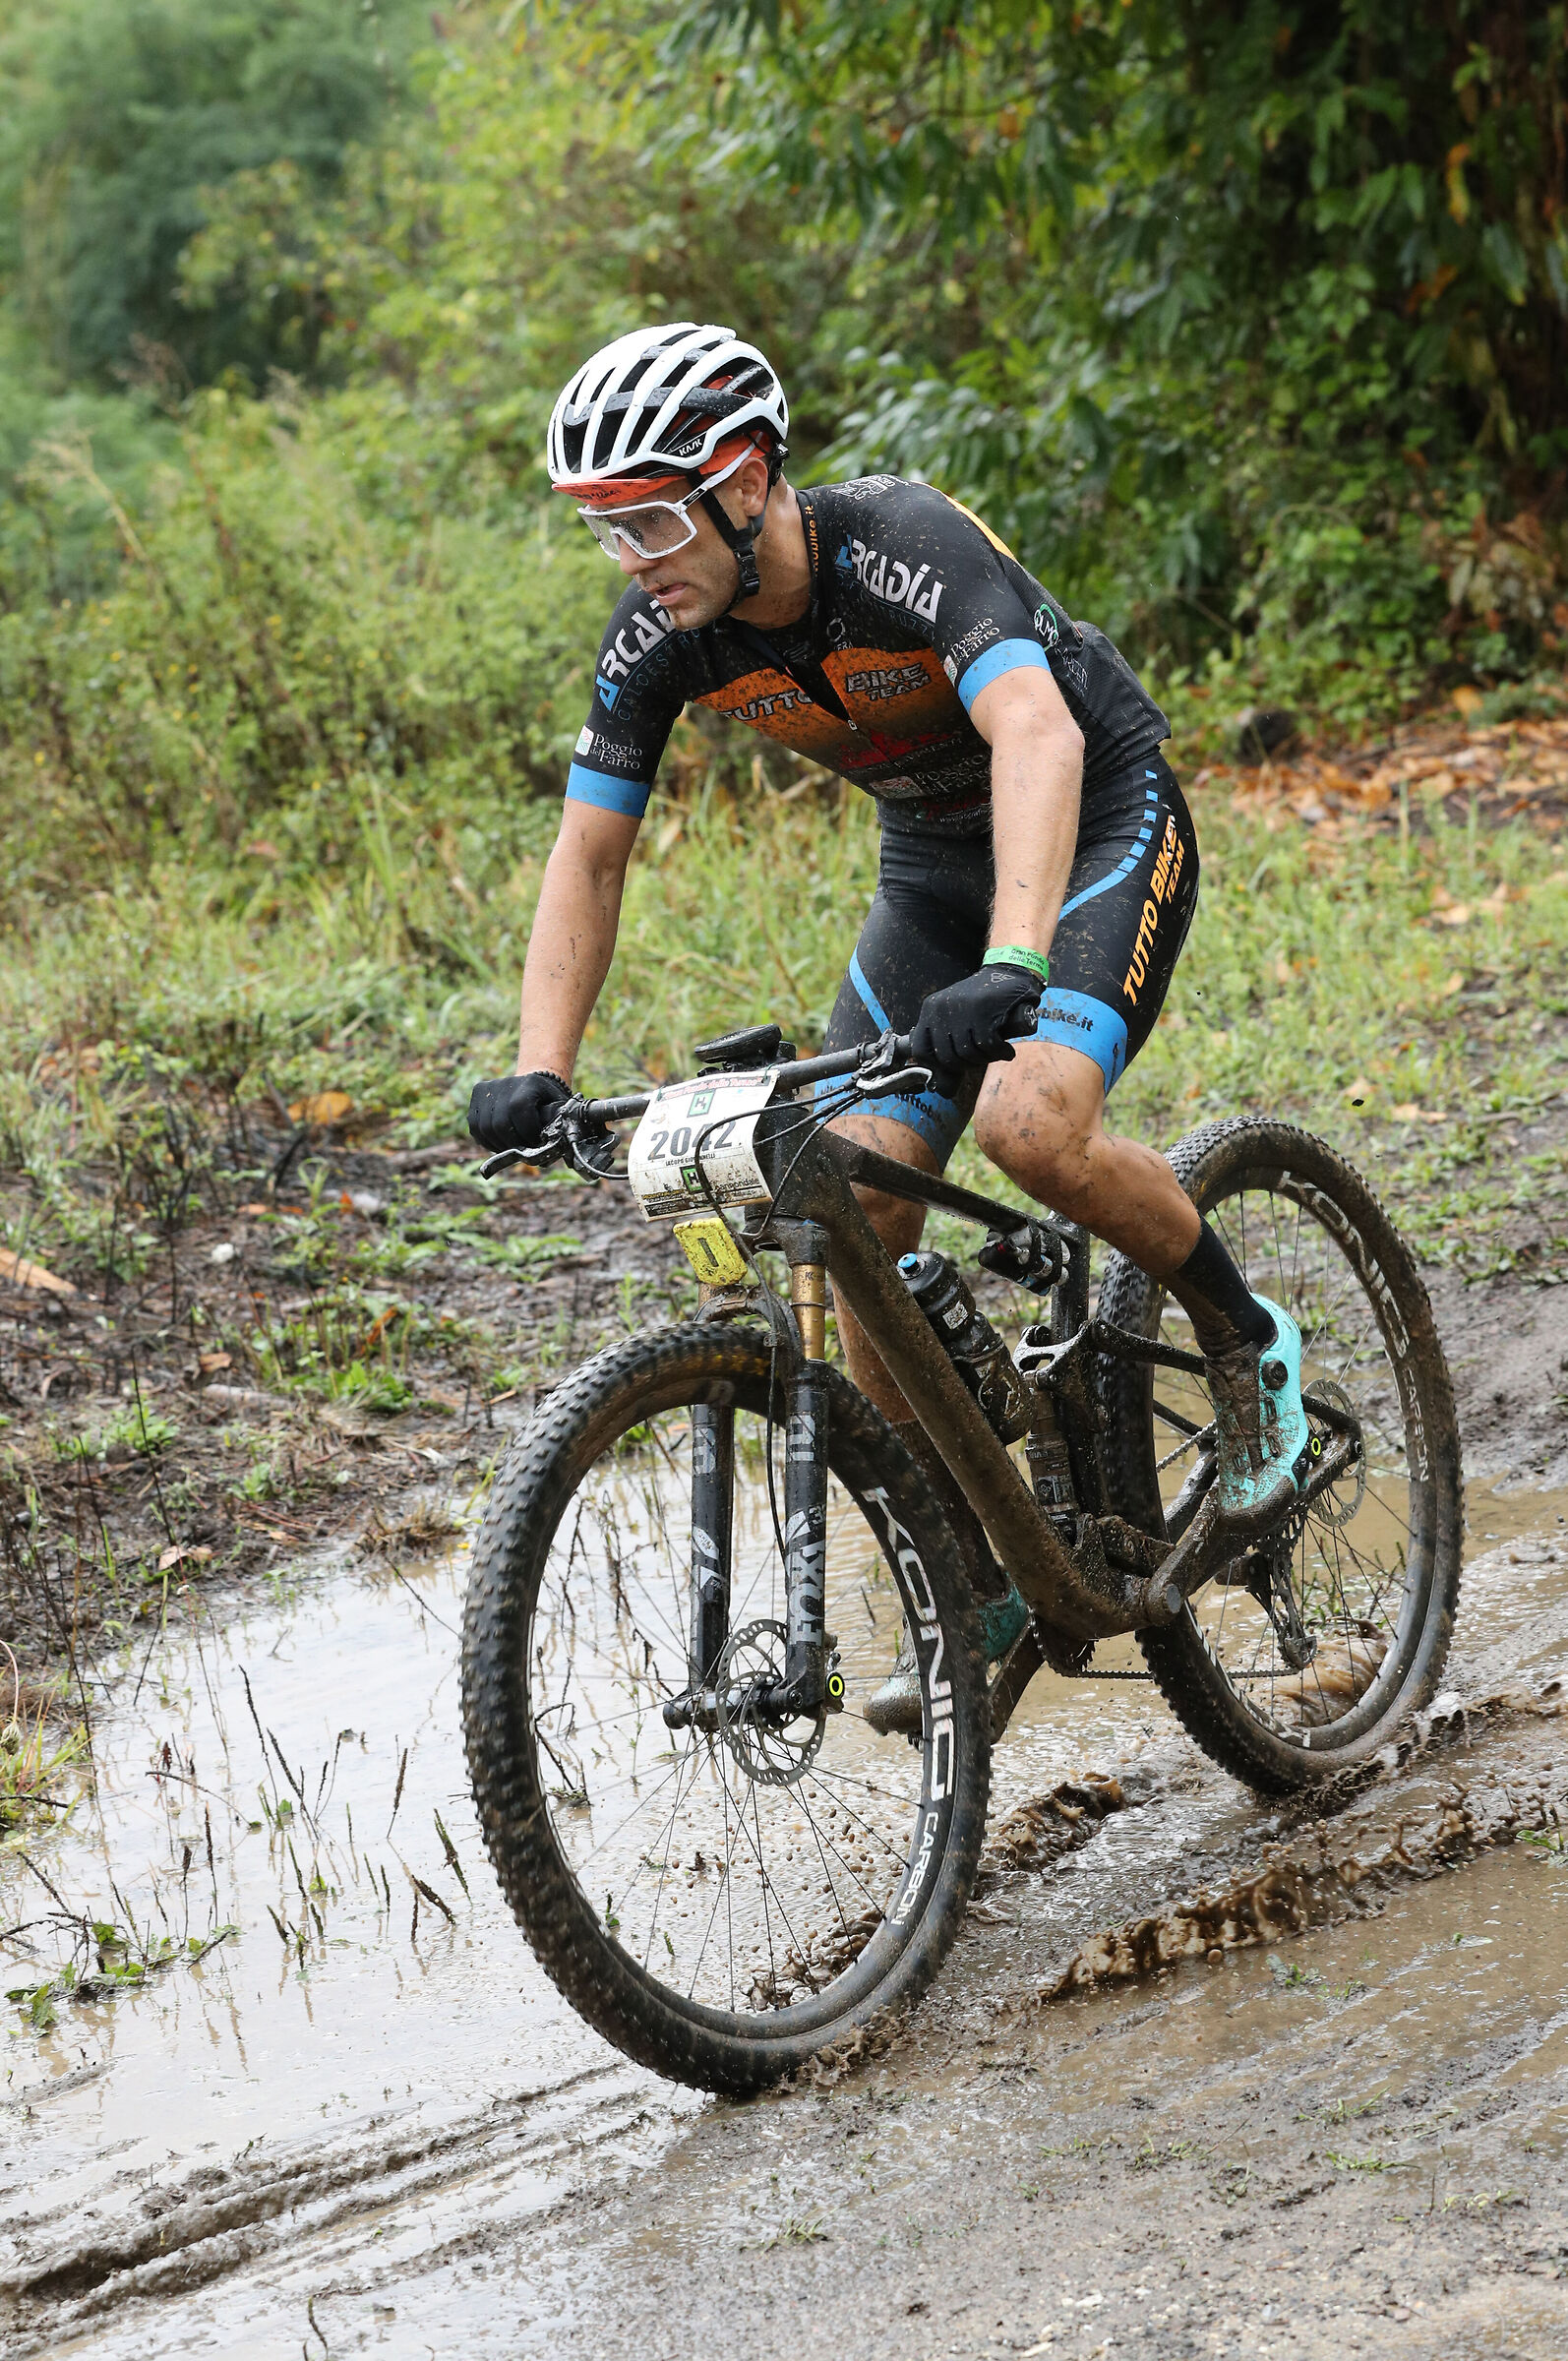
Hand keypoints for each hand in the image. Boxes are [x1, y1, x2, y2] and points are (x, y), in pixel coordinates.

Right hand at [467, 1069, 570, 1153]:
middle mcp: (504, 1083)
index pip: (519, 1109)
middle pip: (500, 1123)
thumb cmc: (549, 1102)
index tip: (537, 1144)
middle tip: (525, 1151)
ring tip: (514, 1149)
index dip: (527, 1133)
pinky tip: (502, 1143)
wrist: (533, 1084)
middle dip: (513, 1144)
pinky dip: (488, 1142)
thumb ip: (557, 1127)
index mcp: (529, 1083)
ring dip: (500, 1146)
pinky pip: (476, 1129)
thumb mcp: (560, 1110)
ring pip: (485, 1129)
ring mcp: (487, 1089)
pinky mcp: (476, 1098)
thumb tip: (546, 1152)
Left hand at [909, 964, 1042, 1096]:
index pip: (921, 1050)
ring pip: (968, 1054)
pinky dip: (999, 1053)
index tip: (955, 1066)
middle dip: (966, 1065)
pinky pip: (987, 1047)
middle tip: (981, 1059)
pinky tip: (1006, 1051)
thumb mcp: (954, 1013)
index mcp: (930, 1010)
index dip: (937, 1064)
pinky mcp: (983, 1012)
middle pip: (947, 1058)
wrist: (1008, 971)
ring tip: (994, 1052)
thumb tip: (939, 1083)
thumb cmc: (982, 1000)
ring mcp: (962, 1010)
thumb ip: (944, 1038)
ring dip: (985, 1059)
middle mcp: (941, 1010)